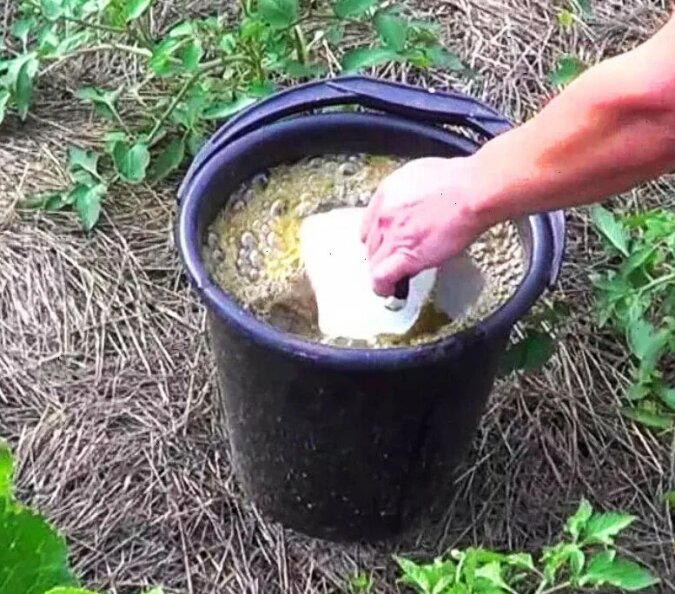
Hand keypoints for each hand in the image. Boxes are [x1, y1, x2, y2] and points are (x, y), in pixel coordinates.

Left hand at [360, 156, 490, 295]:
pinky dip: (383, 287)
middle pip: (371, 245)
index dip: (379, 237)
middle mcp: (384, 214)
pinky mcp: (405, 256)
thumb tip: (418, 208)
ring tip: (393, 280)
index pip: (370, 223)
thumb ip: (413, 196)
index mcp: (388, 192)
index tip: (387, 243)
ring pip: (374, 263)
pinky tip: (390, 291)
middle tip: (395, 262)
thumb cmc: (461, 182)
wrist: (473, 192)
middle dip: (383, 255)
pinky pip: (381, 278)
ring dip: (383, 272)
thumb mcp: (424, 177)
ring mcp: (392, 236)